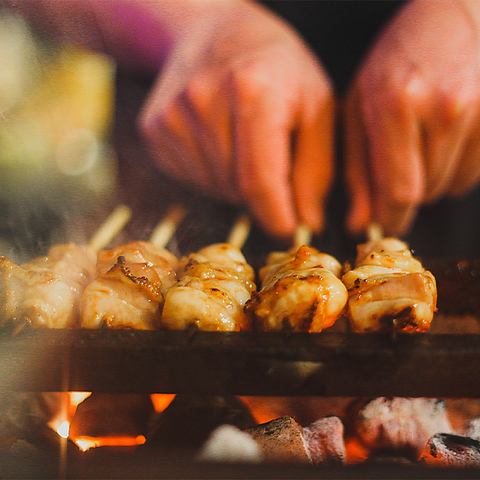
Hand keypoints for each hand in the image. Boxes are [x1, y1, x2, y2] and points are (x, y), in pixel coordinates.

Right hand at [138, 2, 332, 236]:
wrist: (212, 30)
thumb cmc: (275, 68)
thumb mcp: (315, 105)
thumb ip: (316, 168)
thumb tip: (307, 224)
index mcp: (252, 91)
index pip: (261, 181)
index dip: (277, 217)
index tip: (288, 230)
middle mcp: (203, 102)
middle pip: (236, 189)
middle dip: (261, 194)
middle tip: (271, 160)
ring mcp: (171, 117)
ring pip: (213, 188)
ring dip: (235, 184)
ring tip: (243, 143)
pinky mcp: (154, 130)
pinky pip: (190, 178)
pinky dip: (211, 174)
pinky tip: (219, 141)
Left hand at [345, 0, 479, 234]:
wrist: (456, 9)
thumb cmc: (398, 59)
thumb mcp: (362, 107)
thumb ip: (358, 169)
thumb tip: (360, 224)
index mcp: (397, 103)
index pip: (399, 191)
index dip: (393, 217)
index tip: (388, 222)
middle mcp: (444, 106)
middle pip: (427, 192)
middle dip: (409, 192)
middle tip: (402, 161)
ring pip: (454, 185)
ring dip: (435, 179)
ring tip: (426, 141)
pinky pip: (478, 170)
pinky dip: (459, 167)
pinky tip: (450, 136)